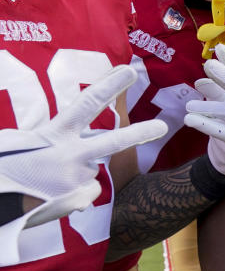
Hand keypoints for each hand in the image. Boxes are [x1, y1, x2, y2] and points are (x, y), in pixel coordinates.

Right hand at [0, 65, 166, 226]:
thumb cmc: (4, 167)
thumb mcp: (16, 141)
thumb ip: (46, 134)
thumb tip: (62, 134)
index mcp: (55, 134)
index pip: (88, 103)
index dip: (111, 85)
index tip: (130, 70)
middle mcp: (72, 155)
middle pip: (114, 141)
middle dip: (141, 133)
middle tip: (163, 126)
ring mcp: (78, 179)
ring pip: (90, 168)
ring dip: (76, 171)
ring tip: (47, 179)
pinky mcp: (79, 199)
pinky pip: (86, 190)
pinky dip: (74, 192)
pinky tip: (53, 195)